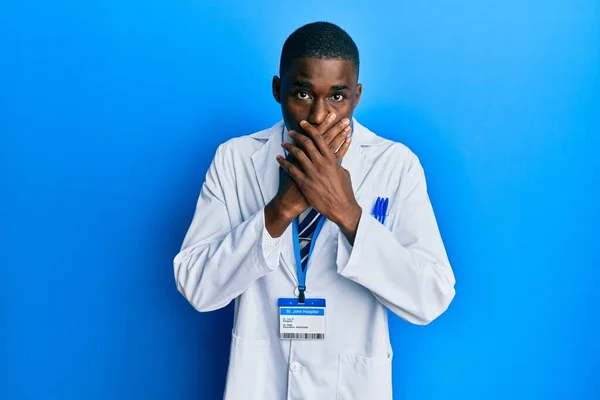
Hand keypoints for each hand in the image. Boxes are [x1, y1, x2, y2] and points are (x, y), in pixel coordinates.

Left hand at [276, 120, 361, 243]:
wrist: (341, 207)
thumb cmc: (344, 191)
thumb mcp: (343, 172)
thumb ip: (337, 162)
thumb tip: (336, 156)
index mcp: (331, 159)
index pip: (319, 138)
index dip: (310, 128)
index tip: (303, 123)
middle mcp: (321, 163)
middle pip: (306, 143)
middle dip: (297, 135)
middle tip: (291, 131)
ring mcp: (312, 173)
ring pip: (297, 154)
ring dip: (289, 147)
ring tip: (283, 143)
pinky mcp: (305, 183)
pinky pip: (291, 169)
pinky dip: (284, 162)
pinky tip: (279, 158)